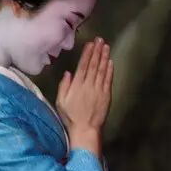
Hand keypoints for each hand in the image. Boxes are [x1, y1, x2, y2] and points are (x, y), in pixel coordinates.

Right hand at [56, 37, 112, 157]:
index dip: (87, 54)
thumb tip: (68, 72)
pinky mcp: (107, 95)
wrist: (85, 130)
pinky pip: (108, 80)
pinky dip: (110, 70)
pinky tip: (110, 62)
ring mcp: (99, 90)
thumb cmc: (71, 117)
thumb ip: (64, 86)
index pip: (83, 66)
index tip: (90, 44)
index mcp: (76, 86)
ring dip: (104, 57)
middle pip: (93, 65)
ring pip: (102, 70)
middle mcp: (88, 85)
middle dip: (97, 51)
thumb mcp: (60, 102)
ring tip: (106, 46)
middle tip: (100, 40)